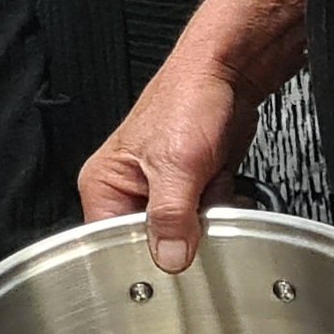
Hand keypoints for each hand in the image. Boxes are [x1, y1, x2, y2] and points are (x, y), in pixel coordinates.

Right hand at [78, 56, 251, 273]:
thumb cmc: (188, 98)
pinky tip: (220, 187)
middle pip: (150, 244)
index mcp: (104, 185)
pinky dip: (220, 210)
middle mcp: (128, 191)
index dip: (141, 257)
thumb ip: (171, 216)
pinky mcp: (192, 190)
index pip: (110, 244)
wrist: (229, 75)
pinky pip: (205, 221)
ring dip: (205, 220)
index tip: (169, 259)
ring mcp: (162, 192)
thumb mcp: (177, 164)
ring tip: (207, 187)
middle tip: (194, 212)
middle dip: (181, 235)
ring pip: (183, 235)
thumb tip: (169, 258)